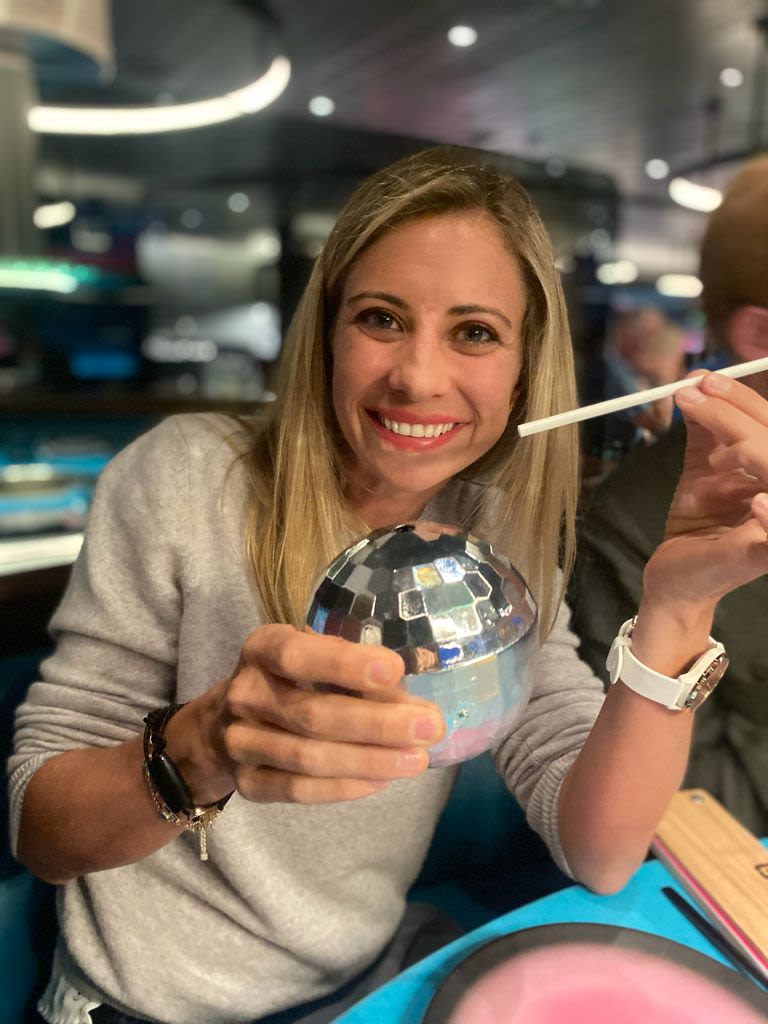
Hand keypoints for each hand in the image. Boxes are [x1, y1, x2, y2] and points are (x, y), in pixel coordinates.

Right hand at [204, 624, 444, 803]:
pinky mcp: (247, 782)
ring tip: (417, 759)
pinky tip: (383, 779)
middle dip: (377, 723)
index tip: (395, 670)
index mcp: (262, 649)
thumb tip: (408, 698)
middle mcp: (245, 693)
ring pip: (310, 758)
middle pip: (313, 715)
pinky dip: (345, 787)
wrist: (221, 725)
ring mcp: (240, 742)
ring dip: (370, 760)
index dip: (345, 664)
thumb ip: (350, 668)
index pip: (297, 655)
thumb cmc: (286, 679)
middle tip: (429, 726)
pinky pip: (299, 790)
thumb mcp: (309, 654)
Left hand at [642, 372, 767, 609]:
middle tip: (694, 395)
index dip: (744, 399)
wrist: (677, 575)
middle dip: (736, 413)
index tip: (704, 380)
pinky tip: (758, 505)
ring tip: (717, 454)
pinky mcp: (761, 556)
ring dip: (755, 452)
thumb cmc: (701, 521)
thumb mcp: (704, 468)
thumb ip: (706, 430)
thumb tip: (696, 382)